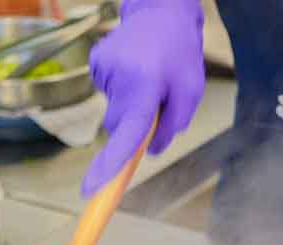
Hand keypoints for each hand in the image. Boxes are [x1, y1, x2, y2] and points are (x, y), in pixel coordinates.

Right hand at [81, 0, 204, 196]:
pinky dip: (123, 92)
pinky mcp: (95, 65)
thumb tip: (149, 150)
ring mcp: (103, 70)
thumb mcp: (190, 92)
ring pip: (116, 112)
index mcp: (144, 86)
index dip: (111, 164)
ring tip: (150, 78)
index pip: (126, 134)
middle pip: (121, 127)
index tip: (92, 188)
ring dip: (132, 105)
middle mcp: (119, 78)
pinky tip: (136, 71)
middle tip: (158, 99)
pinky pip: (110, 96)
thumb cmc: (179, 52)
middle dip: (138, 124)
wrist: (160, 11)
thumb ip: (172, 125)